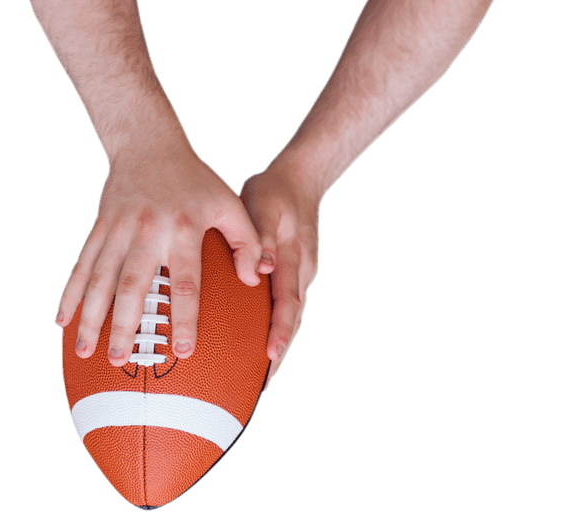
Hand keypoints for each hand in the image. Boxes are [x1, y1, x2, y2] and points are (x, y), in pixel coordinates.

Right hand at [55, 134, 262, 365]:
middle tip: (122, 361)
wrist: (149, 142)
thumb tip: (256, 280)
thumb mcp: (228, 202)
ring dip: (91, 316)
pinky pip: (82, 263)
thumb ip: (247, 241)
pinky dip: (70, 292)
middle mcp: (149, 230)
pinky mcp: (100, 226)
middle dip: (125, 325)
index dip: (185, 317)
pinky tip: (62, 320)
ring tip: (83, 351)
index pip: (186, 280)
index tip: (185, 350)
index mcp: (184, 228)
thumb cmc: (194, 178)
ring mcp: (120, 228)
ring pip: (100, 278)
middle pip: (134, 285)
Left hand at [240, 163, 319, 388]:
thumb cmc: (274, 190)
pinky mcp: (296, 272)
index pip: (288, 302)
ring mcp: (303, 273)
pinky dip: (280, 327)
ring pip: (293, 315)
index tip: (269, 358)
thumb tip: (263, 266)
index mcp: (294, 258)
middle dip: (279, 353)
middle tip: (260, 387)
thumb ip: (263, 236)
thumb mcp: (263, 204)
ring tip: (260, 378)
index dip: (279, 331)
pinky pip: (289, 305)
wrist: (300, 177)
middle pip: (293, 319)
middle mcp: (303, 271)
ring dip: (280, 344)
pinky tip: (263, 341)